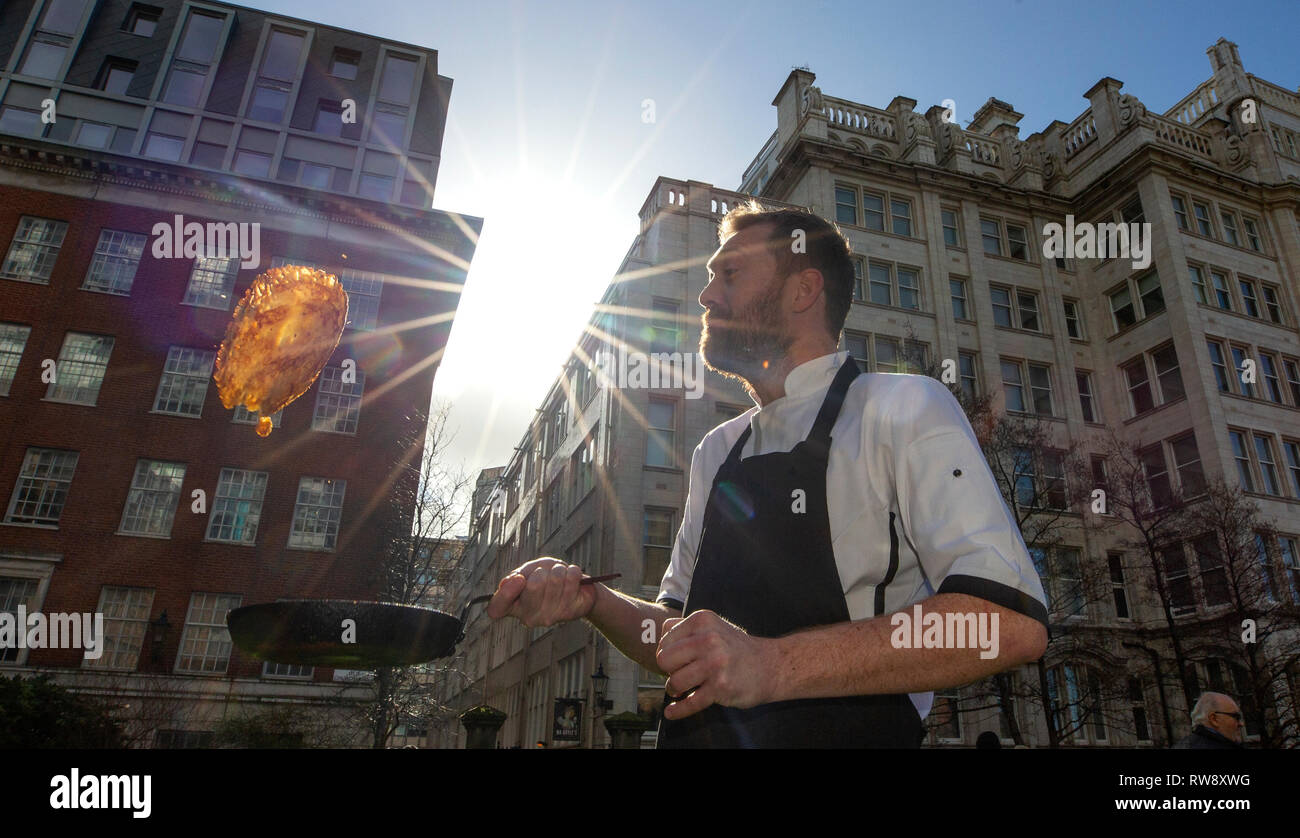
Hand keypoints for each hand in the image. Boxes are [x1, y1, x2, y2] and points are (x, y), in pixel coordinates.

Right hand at [485, 557, 596, 627]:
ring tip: (561, 576)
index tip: (519, 579)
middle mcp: (529, 617)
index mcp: (514, 607)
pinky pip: (572, 579)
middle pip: (534, 585)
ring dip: (559, 570)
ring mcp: (550, 617)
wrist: (576, 588)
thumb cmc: (547, 578)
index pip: (497, 608)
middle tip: (547, 573)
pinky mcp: (570, 612)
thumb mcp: (528, 572)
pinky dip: (573, 572)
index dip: (506, 593)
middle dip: (543, 570)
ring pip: (555, 579)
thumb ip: (516, 576)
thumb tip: (507, 583)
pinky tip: (572, 579)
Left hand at [655, 610, 774, 719]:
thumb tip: (659, 635)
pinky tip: (671, 712)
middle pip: (664, 660)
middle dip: (668, 672)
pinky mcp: (721, 687)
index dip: (667, 655)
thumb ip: (685, 627)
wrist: (770, 666)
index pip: (665, 641)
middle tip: (679, 675)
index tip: (675, 663)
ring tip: (683, 690)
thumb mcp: (713, 627)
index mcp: (703, 620)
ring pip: (674, 682)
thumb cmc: (736, 648)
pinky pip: (691, 703)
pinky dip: (678, 711)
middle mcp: (708, 639)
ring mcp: (715, 663)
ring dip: (675, 690)